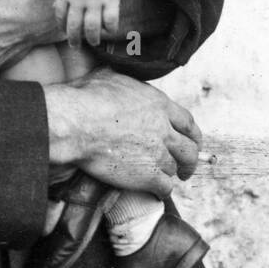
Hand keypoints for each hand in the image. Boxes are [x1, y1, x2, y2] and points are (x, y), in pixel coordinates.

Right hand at [45, 68, 202, 195]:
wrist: (76, 124)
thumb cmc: (86, 98)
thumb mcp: (109, 77)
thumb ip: (125, 83)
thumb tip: (116, 77)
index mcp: (158, 103)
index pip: (188, 122)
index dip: (192, 135)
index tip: (192, 142)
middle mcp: (164, 128)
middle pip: (189, 150)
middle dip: (189, 161)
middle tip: (184, 168)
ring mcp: (157, 153)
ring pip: (174, 169)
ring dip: (167, 174)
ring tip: (160, 177)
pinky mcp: (147, 175)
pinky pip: (164, 188)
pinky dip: (160, 190)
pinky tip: (153, 191)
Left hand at [55, 0, 125, 47]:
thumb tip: (56, 5)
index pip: (60, 15)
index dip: (62, 26)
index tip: (65, 32)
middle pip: (74, 26)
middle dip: (74, 39)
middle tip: (75, 46)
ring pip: (92, 27)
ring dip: (92, 38)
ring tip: (94, 42)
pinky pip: (110, 19)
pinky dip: (110, 28)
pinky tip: (110, 30)